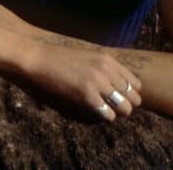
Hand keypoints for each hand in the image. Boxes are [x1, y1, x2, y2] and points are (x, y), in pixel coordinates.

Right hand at [27, 44, 142, 121]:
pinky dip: (105, 117)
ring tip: (106, 111)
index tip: (119, 97)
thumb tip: (115, 84)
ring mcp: (97, 83)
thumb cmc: (58, 58)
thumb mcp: (87, 56)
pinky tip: (95, 111)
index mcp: (108, 60)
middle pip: (133, 97)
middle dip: (126, 105)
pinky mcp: (86, 95)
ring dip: (117, 113)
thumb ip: (103, 68)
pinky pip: (108, 114)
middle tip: (113, 107)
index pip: (136, 83)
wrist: (37, 58)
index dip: (130, 93)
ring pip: (124, 108)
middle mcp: (106, 70)